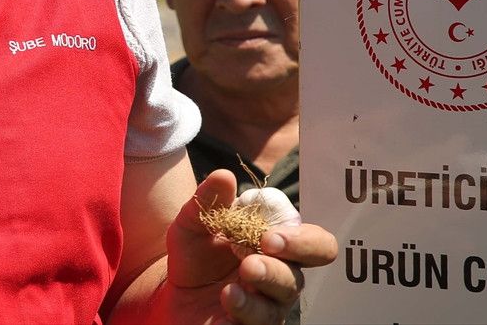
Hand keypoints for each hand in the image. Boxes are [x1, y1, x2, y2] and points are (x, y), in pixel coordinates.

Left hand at [164, 170, 336, 324]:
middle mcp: (280, 278)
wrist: (172, 293)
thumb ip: (208, 200)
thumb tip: (224, 175)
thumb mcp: (192, 223)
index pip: (315, 244)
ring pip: (278, 305)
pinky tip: (226, 304)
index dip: (302, 240)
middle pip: (299, 276)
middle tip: (259, 252)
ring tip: (231, 288)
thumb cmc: (195, 255)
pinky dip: (243, 314)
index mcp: (277, 248)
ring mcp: (267, 308)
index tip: (269, 235)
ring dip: (258, 292)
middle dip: (283, 265)